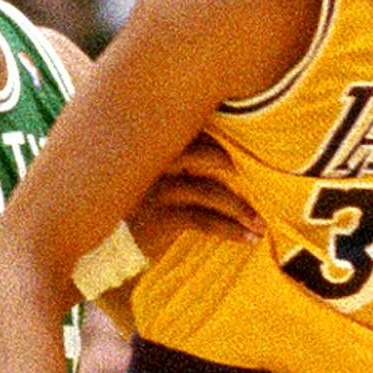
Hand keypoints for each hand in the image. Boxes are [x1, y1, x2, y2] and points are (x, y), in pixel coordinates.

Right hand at [128, 133, 259, 255]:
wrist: (108, 242)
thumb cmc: (132, 206)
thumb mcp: (147, 174)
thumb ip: (174, 157)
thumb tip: (219, 152)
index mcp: (156, 144)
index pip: (196, 130)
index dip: (226, 137)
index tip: (252, 146)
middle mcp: (156, 161)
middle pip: (207, 153)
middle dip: (239, 167)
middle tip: (264, 180)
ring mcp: (158, 189)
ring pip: (211, 191)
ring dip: (242, 208)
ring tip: (261, 223)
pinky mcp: (161, 218)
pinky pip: (204, 221)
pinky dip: (231, 230)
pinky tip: (250, 238)